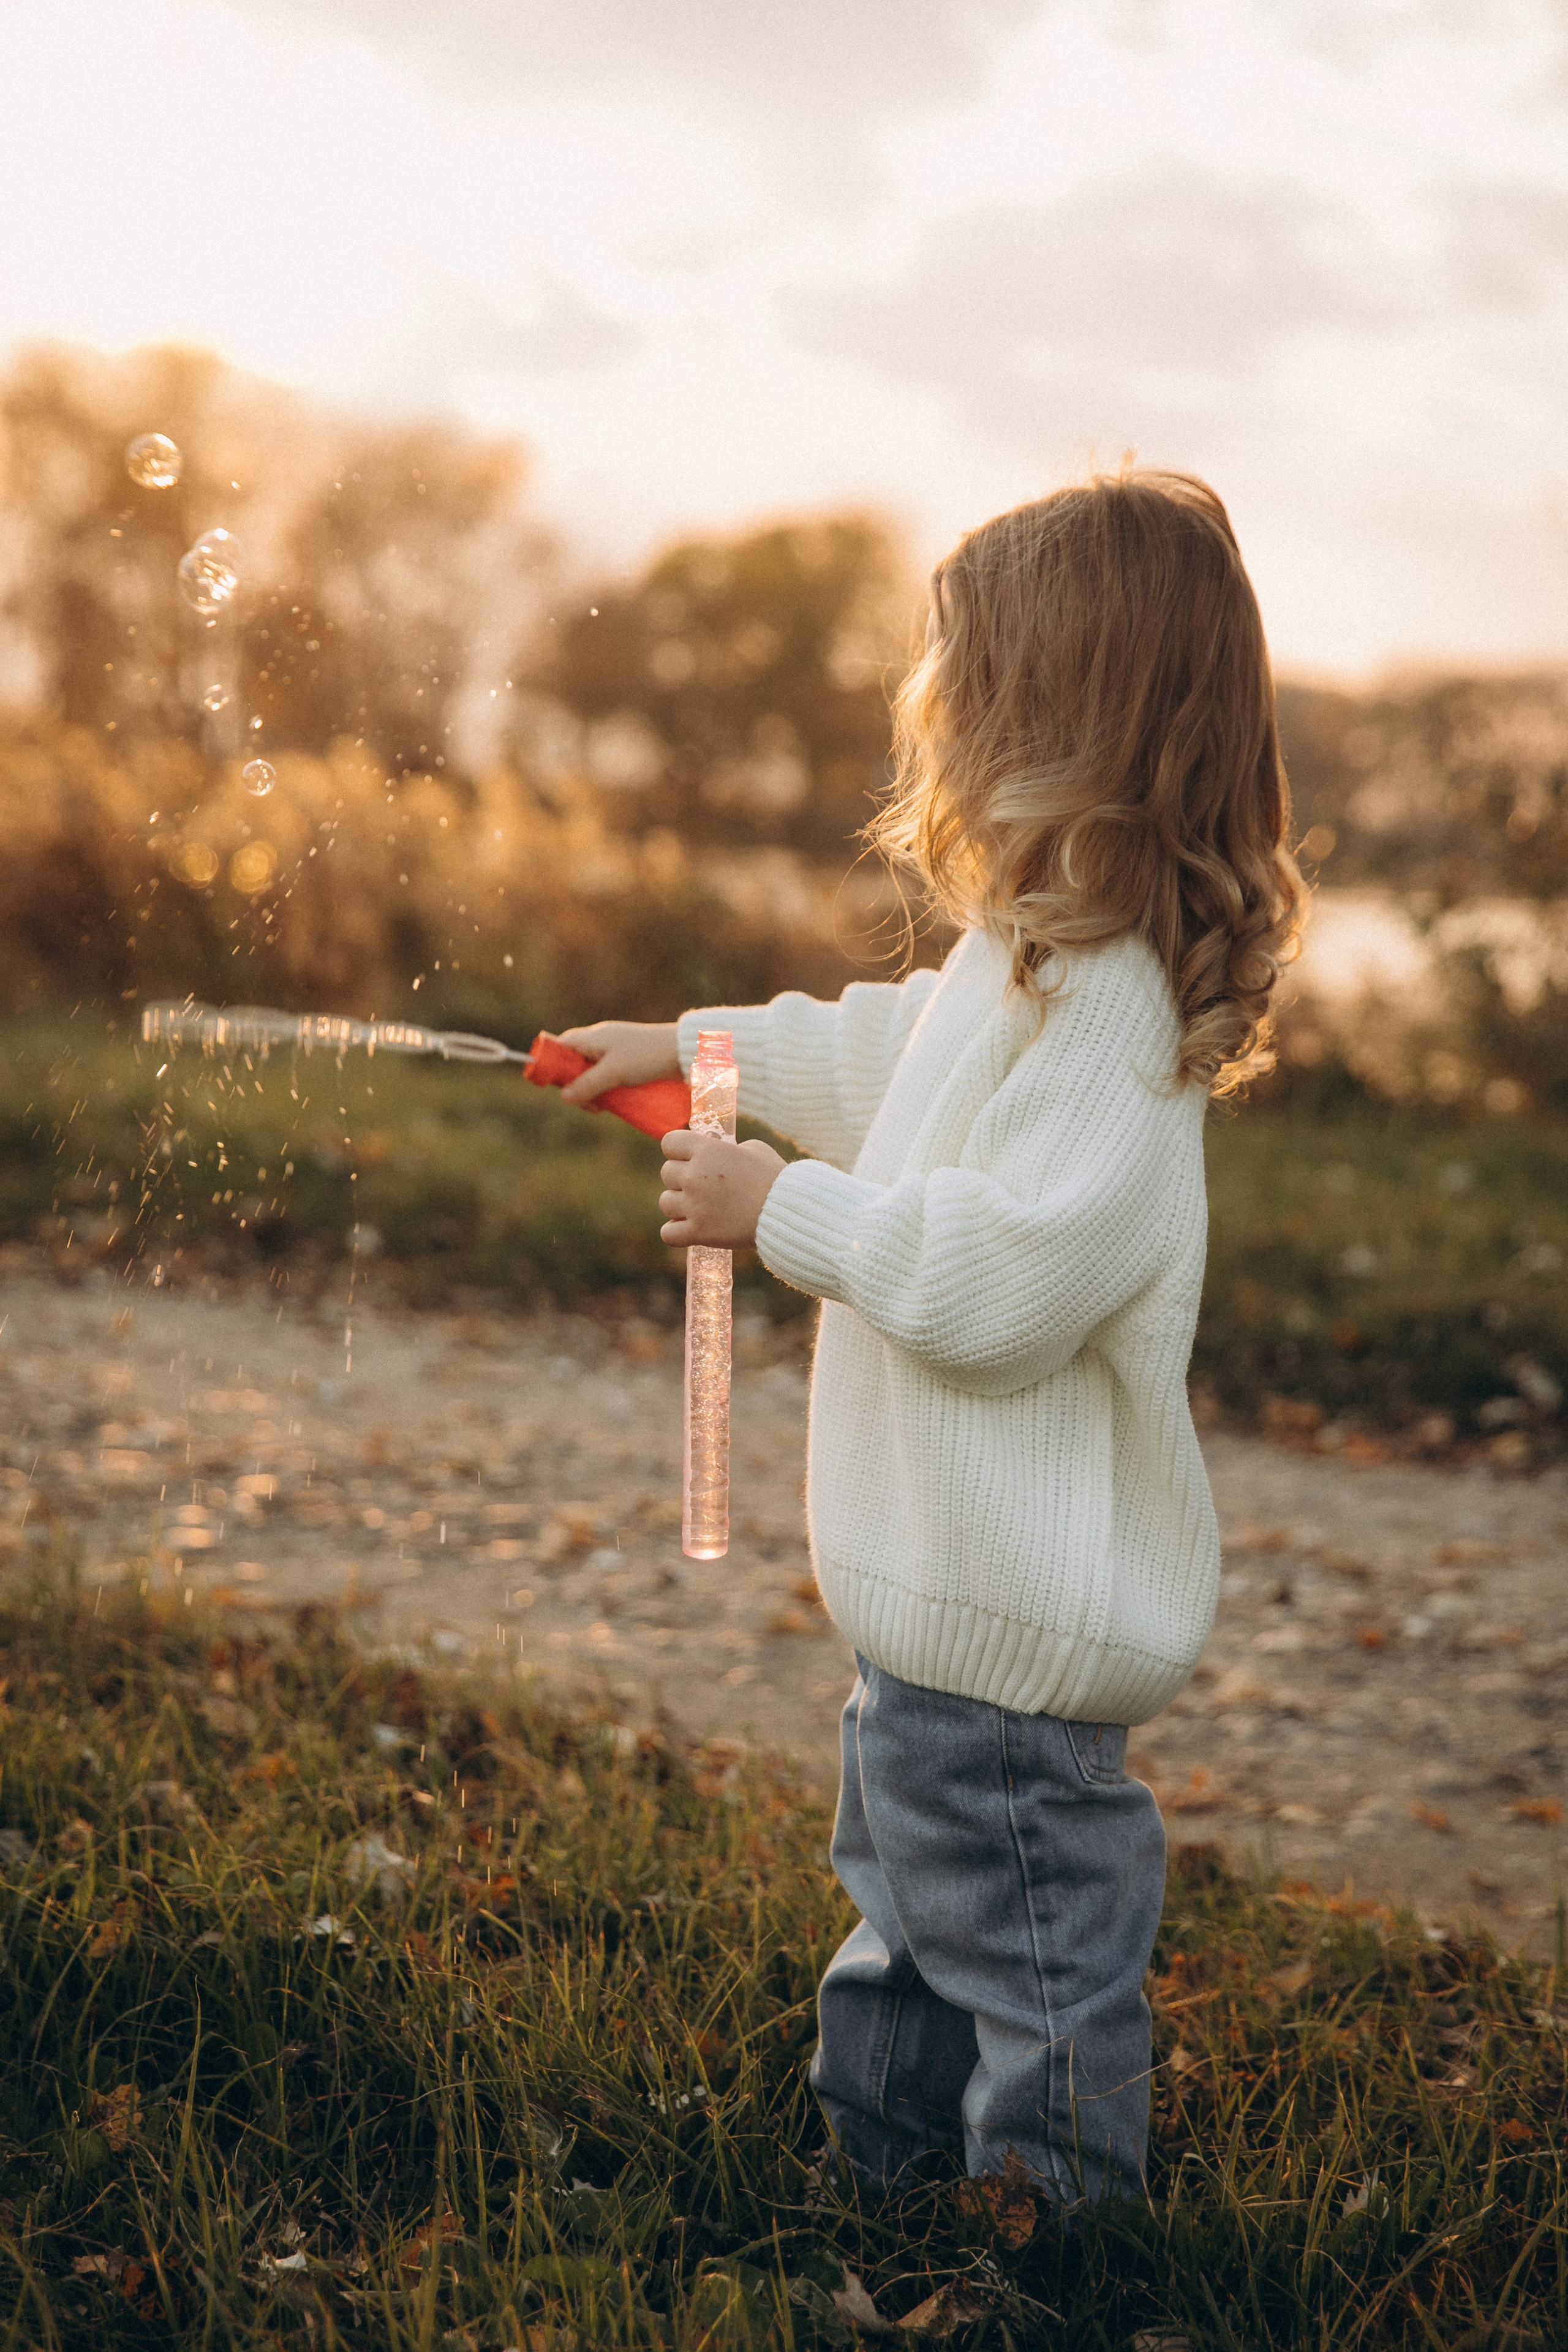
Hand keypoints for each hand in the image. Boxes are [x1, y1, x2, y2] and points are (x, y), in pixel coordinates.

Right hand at [553, 1019, 679, 1106]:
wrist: (684, 1050)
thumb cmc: (647, 1057)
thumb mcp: (614, 1073)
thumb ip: (588, 1085)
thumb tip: (564, 1098)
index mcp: (592, 1037)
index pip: (560, 1046)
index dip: (553, 1064)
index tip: (557, 1086)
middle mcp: (601, 1041)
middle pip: (574, 1062)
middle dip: (575, 1085)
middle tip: (588, 1105)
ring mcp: (615, 1050)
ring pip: (592, 1072)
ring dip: (592, 1090)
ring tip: (602, 1107)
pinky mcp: (629, 1060)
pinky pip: (608, 1075)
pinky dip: (606, 1088)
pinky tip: (613, 1101)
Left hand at [659, 1131, 785, 1249]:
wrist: (789, 1212)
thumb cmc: (775, 1178)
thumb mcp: (753, 1149)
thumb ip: (727, 1149)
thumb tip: (715, 1152)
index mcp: (707, 1150)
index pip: (669, 1143)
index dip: (679, 1151)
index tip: (691, 1158)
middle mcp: (695, 1176)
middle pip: (667, 1173)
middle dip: (683, 1179)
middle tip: (705, 1187)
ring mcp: (694, 1205)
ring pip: (665, 1202)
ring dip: (680, 1205)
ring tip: (701, 1208)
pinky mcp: (698, 1232)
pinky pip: (668, 1233)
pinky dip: (677, 1232)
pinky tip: (691, 1229)